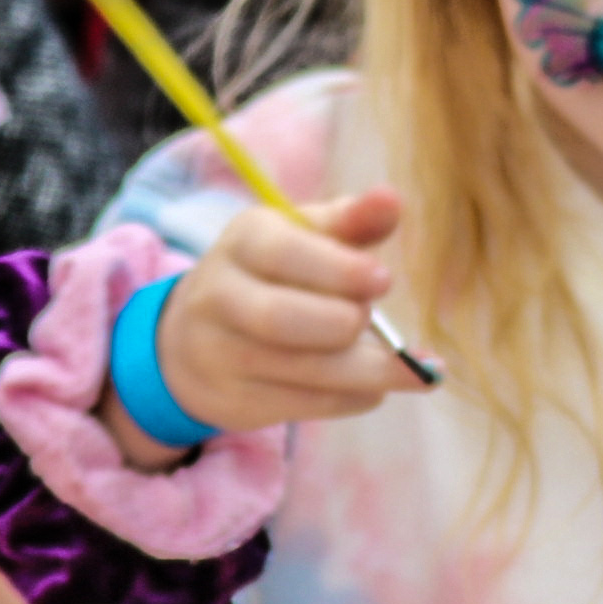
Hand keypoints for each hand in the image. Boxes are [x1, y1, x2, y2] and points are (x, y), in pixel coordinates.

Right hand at [112, 190, 408, 455]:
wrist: (193, 341)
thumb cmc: (272, 276)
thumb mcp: (303, 237)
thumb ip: (351, 221)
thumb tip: (392, 199)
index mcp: (243, 242)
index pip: (283, 254)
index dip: (338, 270)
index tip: (384, 280)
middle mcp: (220, 296)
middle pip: (281, 318)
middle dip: (342, 323)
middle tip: (369, 319)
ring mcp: (221, 354)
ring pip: (303, 370)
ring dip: (369, 371)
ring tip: (409, 366)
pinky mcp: (237, 400)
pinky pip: (307, 404)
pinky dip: (355, 397)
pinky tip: (378, 387)